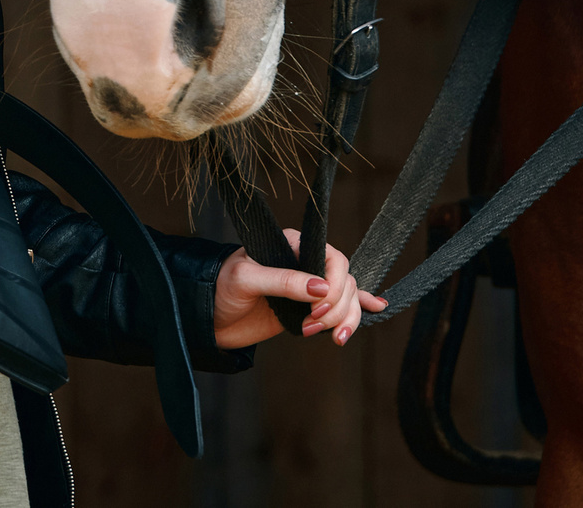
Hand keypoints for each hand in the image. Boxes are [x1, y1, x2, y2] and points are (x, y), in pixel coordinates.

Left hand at [209, 228, 388, 349]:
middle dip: (336, 309)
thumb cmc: (220, 289)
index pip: (332, 258)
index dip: (332, 286)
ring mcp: (307, 287)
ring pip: (347, 297)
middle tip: (309, 328)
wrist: (206, 316)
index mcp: (292, 245)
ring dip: (346, 319)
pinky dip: (360, 306)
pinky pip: (341, 304)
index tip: (315, 309)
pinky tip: (377, 307)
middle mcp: (304, 263)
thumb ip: (283, 281)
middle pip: (344, 281)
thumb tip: (320, 289)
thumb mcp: (246, 281)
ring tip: (333, 339)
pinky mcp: (306, 309)